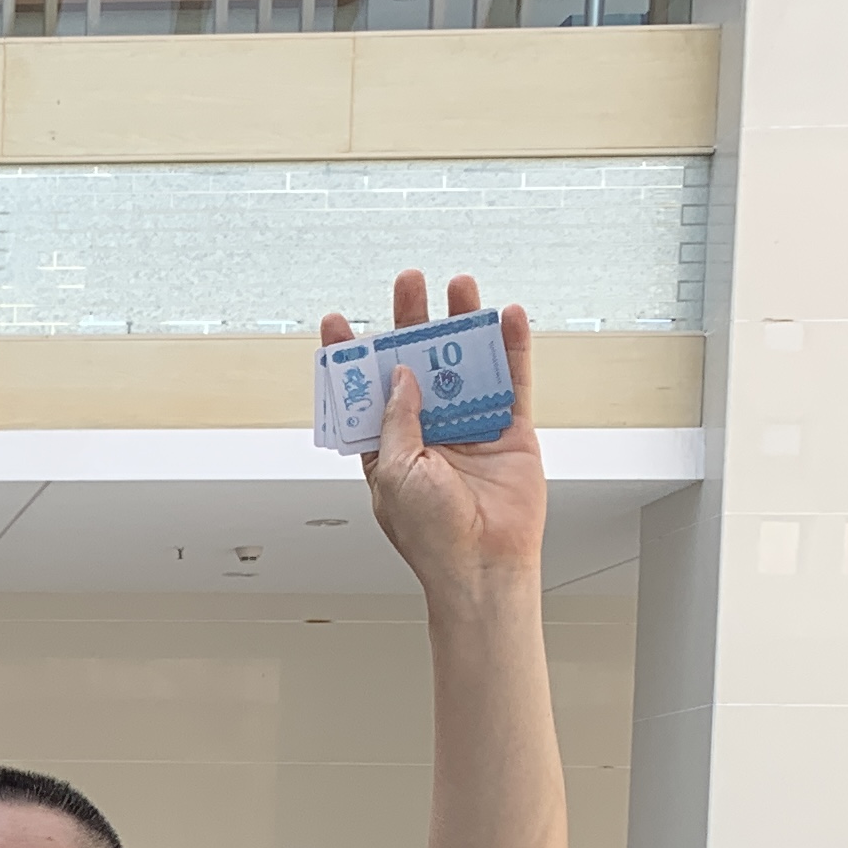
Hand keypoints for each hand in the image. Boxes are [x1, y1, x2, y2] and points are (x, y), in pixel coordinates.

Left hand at [321, 270, 542, 602]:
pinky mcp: (509, 430)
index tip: (336, 320)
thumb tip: (399, 372)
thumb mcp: (396, 471)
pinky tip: (505, 317)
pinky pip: (510, 381)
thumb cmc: (431, 535)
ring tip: (458, 286)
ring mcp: (469, 426)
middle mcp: (427, 430)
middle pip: (416, 363)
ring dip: (460, 325)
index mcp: (387, 445)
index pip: (364, 390)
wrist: (482, 565)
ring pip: (464, 363)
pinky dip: (510, 348)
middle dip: (411, 321)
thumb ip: (397, 419)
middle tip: (408, 282)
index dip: (351, 355)